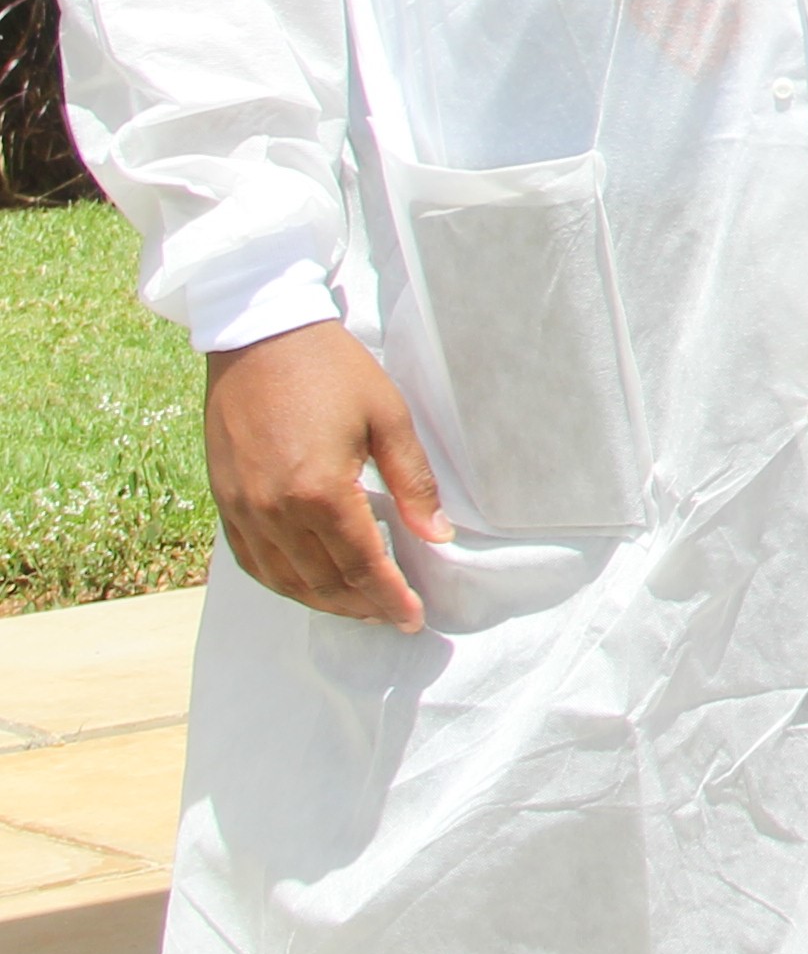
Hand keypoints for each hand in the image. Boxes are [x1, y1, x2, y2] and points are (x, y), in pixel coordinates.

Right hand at [200, 322, 449, 628]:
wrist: (260, 335)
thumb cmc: (332, 369)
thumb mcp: (389, 417)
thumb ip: (414, 483)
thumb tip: (438, 535)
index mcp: (319, 492)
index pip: (361, 565)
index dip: (390, 597)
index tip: (413, 618)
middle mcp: (274, 510)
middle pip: (322, 581)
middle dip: (361, 605)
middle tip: (392, 614)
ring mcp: (241, 508)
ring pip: (283, 579)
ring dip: (321, 600)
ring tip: (357, 606)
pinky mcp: (223, 499)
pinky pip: (250, 559)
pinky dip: (280, 581)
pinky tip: (305, 583)